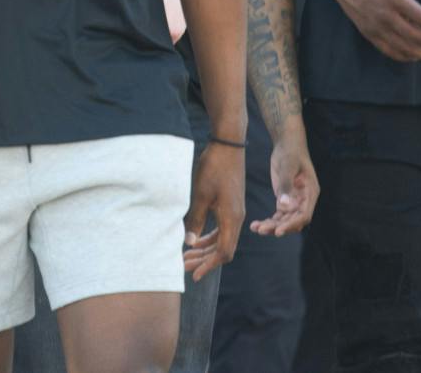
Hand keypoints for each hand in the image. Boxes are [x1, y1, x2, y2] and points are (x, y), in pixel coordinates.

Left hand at [183, 141, 245, 279]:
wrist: (228, 146)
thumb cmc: (214, 168)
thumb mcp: (200, 194)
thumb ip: (195, 220)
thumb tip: (188, 243)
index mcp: (232, 218)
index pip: (224, 251)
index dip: (209, 265)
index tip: (194, 274)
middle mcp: (236, 218)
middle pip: (223, 248)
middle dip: (204, 259)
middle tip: (184, 266)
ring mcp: (234, 211)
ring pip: (221, 239)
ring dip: (205, 249)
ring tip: (186, 255)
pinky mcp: (230, 205)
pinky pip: (221, 228)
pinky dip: (209, 236)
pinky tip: (195, 239)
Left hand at [249, 124, 318, 236]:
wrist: (287, 144)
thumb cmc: (291, 152)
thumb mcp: (288, 166)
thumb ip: (286, 186)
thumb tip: (284, 205)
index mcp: (310, 193)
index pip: (304, 215)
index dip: (292, 225)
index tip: (278, 231)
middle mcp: (304, 200)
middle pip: (293, 221)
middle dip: (278, 227)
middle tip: (262, 230)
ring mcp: (294, 201)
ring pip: (284, 221)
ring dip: (271, 226)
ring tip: (256, 228)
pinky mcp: (284, 200)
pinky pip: (277, 216)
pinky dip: (268, 221)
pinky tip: (256, 225)